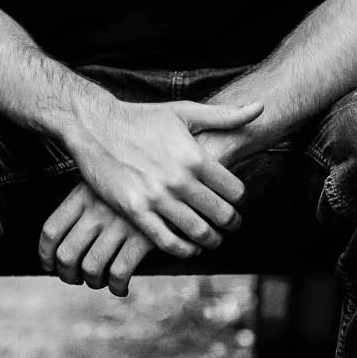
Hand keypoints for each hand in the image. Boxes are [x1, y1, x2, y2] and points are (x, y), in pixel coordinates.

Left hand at [38, 184, 153, 295]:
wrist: (180, 171)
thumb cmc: (141, 177)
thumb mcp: (108, 178)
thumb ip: (87, 202)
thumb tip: (65, 240)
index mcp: (84, 192)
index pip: (51, 231)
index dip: (46, 255)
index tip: (50, 266)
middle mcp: (98, 209)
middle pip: (66, 255)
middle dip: (68, 275)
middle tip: (76, 279)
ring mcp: (120, 223)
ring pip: (91, 268)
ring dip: (93, 282)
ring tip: (100, 282)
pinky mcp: (143, 237)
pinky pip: (120, 273)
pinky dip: (117, 287)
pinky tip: (122, 288)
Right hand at [63, 95, 260, 257]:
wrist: (96, 127)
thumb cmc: (142, 118)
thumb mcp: (185, 113)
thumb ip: (225, 116)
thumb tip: (261, 107)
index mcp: (195, 156)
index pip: (235, 190)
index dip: (240, 199)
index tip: (236, 201)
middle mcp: (179, 179)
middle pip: (221, 214)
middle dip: (231, 223)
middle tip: (231, 225)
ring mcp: (156, 197)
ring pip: (198, 231)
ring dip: (212, 240)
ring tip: (213, 239)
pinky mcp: (135, 211)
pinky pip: (166, 241)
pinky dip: (184, 250)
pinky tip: (189, 248)